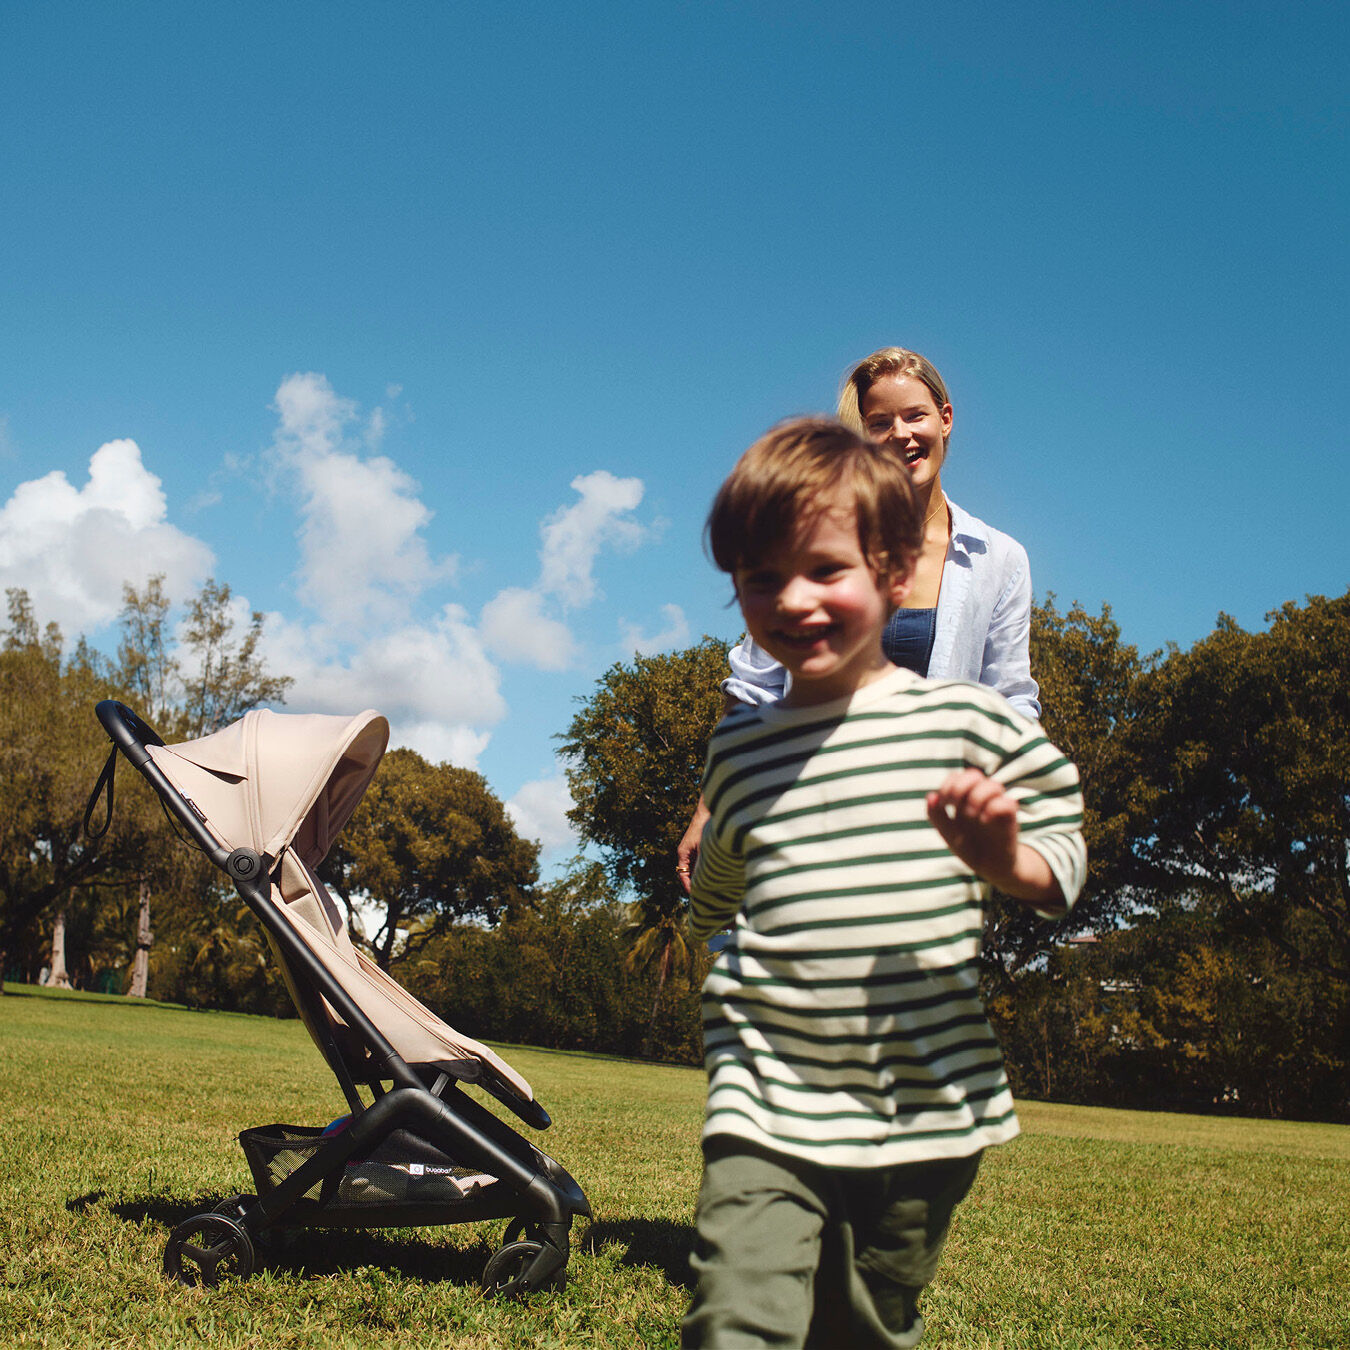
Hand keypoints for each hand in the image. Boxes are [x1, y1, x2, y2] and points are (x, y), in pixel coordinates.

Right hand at [676, 797, 710, 894]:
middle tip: (705, 897)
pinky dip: (705, 871)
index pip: (682, 875)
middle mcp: (685, 854)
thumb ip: (702, 862)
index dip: (688, 886)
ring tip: (711, 890)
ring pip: (695, 870)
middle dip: (695, 885)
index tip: (695, 895)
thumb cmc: (704, 827)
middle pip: (688, 874)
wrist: (707, 812)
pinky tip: (715, 877)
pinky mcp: (699, 850)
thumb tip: (705, 878)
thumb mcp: (704, 847)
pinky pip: (700, 865)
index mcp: (682, 853)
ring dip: (701, 878)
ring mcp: (692, 852)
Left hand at [926, 769, 1059, 906]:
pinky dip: (993, 808)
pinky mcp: (1011, 819)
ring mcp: (997, 807)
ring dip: (977, 797)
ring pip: (993, 785)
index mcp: (966, 799)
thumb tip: (930, 796)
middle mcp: (983, 799)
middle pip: (974, 774)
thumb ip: (937, 816)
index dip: (948, 784)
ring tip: (970, 815)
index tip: (943, 803)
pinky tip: (984, 821)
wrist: (990, 868)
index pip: (958, 776)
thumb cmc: (970, 848)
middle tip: (953, 805)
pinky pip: (1008, 803)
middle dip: (960, 786)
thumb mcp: (949, 834)